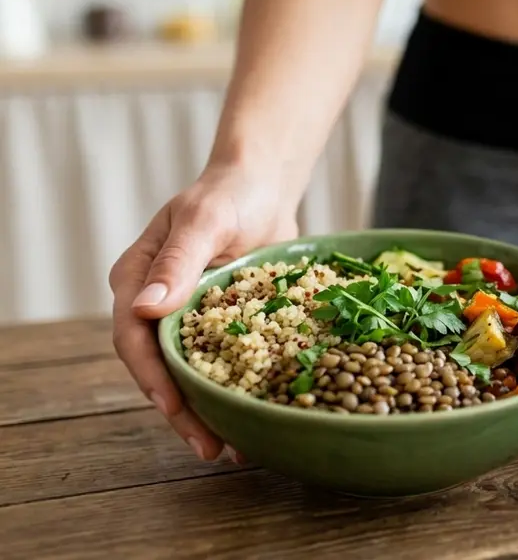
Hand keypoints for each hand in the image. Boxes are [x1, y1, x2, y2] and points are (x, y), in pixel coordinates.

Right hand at [109, 163, 299, 461]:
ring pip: (188, 372)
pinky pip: (221, 363)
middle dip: (181, 411)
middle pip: (158, 366)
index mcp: (136, 278)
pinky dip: (232, 391)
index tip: (174, 407)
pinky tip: (252, 418)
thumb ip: (180, 260)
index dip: (152, 376)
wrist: (263, 188)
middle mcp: (153, 303)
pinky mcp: (219, 323)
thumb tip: (144, 306)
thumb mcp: (205, 220)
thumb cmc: (229, 194)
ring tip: (230, 450)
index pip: (133, 337)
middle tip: (210, 448)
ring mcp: (185, 316)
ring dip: (206, 410)